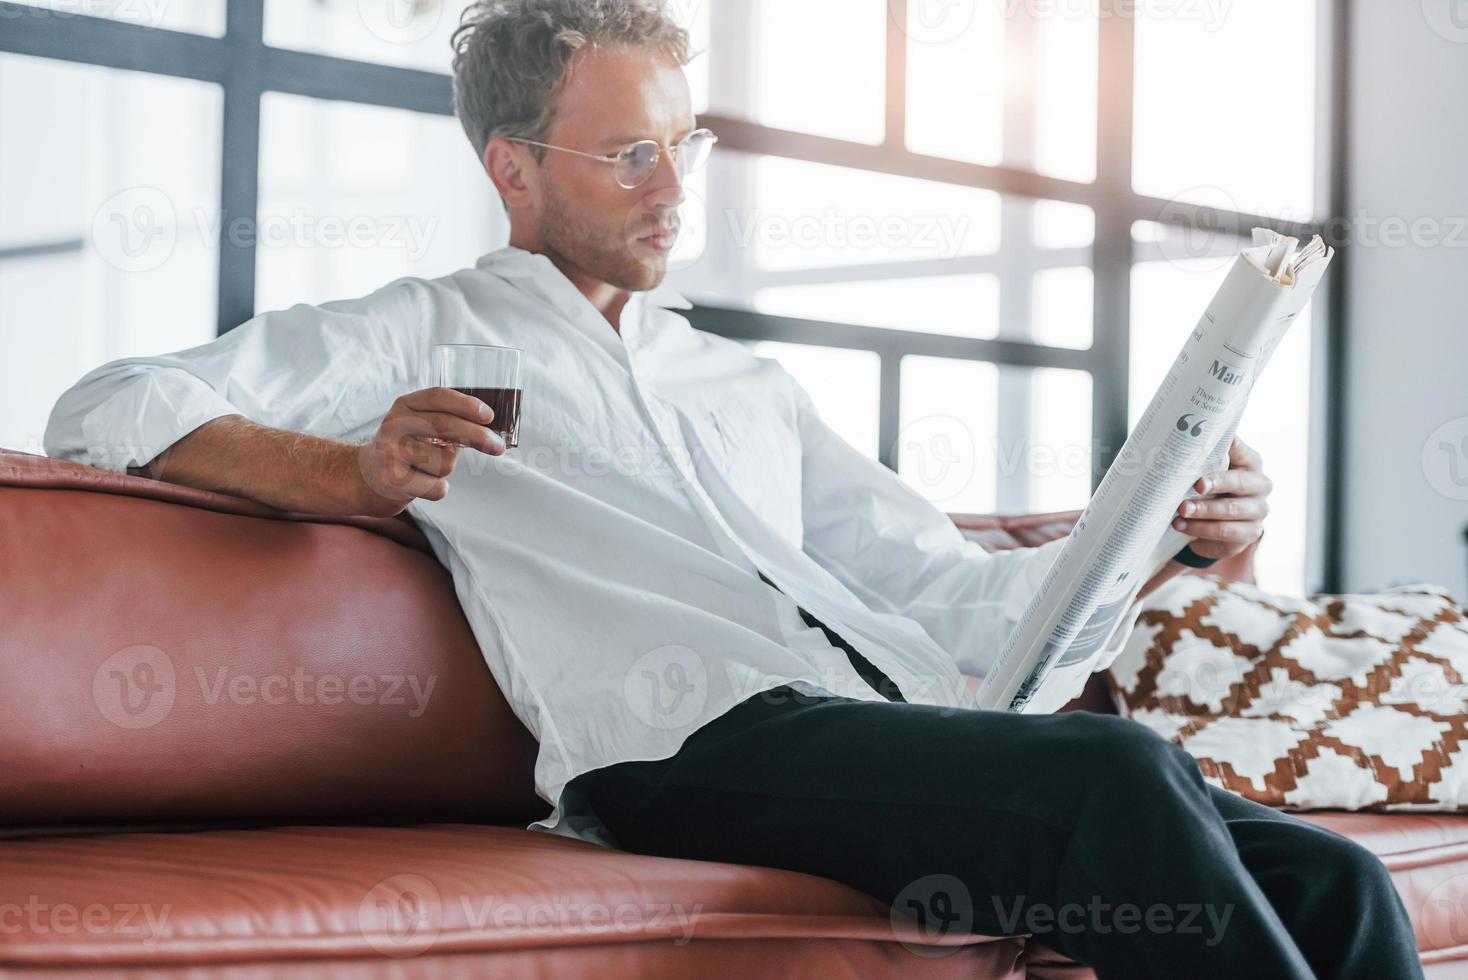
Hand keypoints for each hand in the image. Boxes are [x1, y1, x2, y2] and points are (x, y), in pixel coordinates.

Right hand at [353, 387, 506, 515]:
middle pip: (445, 426)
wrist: (362, 479)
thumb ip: (445, 424)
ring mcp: (390, 453)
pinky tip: (419, 485)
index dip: (466, 404)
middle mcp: (394, 426)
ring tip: (425, 469)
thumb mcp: (416, 427)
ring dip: (446, 470)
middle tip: (498, 447)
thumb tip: (489, 433)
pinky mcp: (393, 482)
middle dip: (479, 437)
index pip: (438, 397)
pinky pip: (438, 488)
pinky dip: (437, 490)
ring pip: (445, 463)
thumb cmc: (402, 451)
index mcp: (404, 406)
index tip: (489, 416)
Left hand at [1171, 436, 1271, 560]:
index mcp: (1251, 464)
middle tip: (1196, 486)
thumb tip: (1185, 437)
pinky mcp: (1249, 534)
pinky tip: (1182, 526)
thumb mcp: (1210, 469)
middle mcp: (1260, 487)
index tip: (1209, 449)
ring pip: (1230, 511)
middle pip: (1239, 483)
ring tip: (1180, 512)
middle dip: (1216, 484)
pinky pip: (1224, 533)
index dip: (1230, 450)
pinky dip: (1200, 530)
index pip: (1243, 453)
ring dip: (1203, 512)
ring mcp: (1257, 512)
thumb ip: (1206, 456)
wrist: (1220, 521)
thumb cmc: (1213, 486)